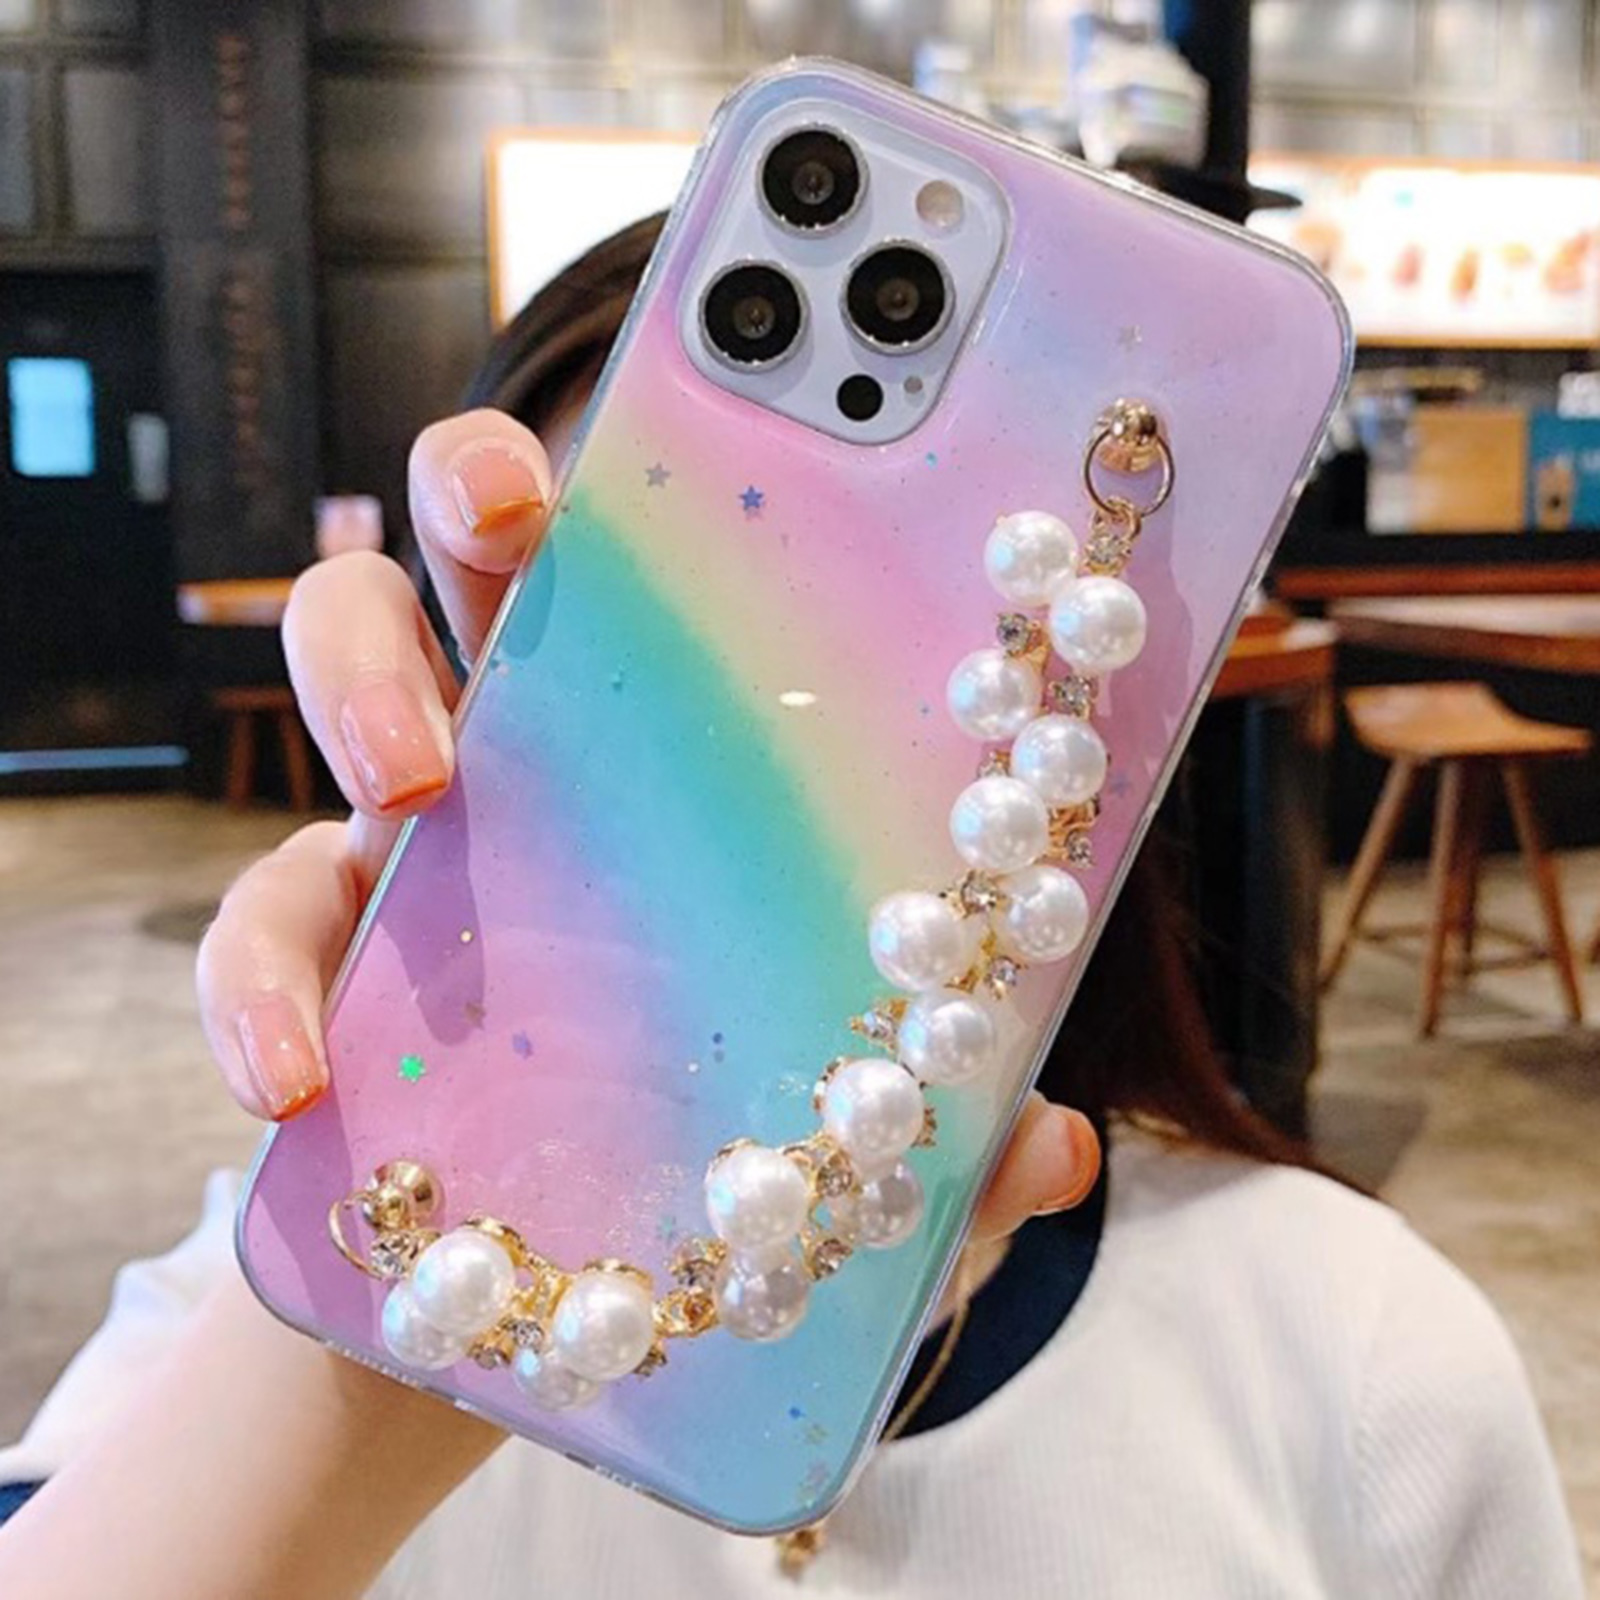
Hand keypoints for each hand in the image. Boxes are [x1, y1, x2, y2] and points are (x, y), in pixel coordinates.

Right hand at [197, 409, 1100, 1243]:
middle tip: (518, 514)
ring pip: (344, 662)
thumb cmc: (715, 1155)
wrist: (541, 1274)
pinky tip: (295, 1078)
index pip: (676, 568)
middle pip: (484, 551)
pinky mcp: (313, 950)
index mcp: (673, 742)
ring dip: (359, 685)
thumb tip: (1057, 1154)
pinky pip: (253, 923)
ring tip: (413, 782)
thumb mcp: (852, 1142)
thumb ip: (943, 1134)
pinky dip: (255, 988)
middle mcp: (535, 746)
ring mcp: (410, 836)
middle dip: (484, 484)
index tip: (749, 396)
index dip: (692, 465)